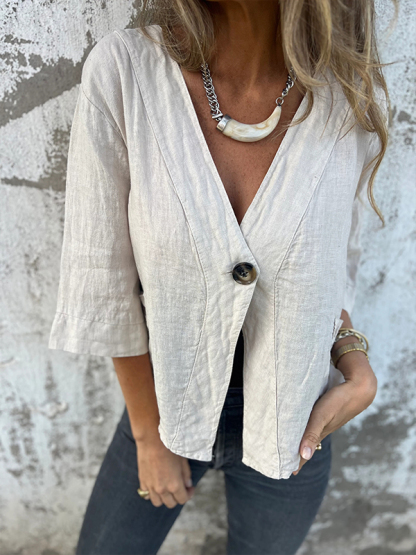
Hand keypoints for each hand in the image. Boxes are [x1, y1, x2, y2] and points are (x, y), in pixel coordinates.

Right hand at [135, 435, 194, 507]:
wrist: (152, 439)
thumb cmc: (169, 447)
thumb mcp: (183, 461)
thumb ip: (186, 475)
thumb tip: (188, 485)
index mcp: (174, 484)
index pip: (183, 499)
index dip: (188, 494)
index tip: (189, 487)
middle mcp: (162, 489)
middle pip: (171, 504)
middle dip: (177, 497)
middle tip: (180, 487)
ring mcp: (151, 487)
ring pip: (158, 502)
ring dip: (164, 498)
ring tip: (167, 488)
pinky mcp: (142, 482)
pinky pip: (146, 495)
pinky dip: (151, 493)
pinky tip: (155, 484)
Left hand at [292, 350, 376, 474]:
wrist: (360, 389)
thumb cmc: (339, 401)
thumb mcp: (322, 416)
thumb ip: (312, 434)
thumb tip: (305, 456)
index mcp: (320, 434)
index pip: (306, 452)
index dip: (297, 462)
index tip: (287, 473)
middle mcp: (322, 429)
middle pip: (307, 445)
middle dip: (296, 454)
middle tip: (284, 461)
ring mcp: (326, 421)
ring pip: (310, 434)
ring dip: (300, 440)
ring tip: (290, 445)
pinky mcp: (328, 412)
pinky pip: (313, 424)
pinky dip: (306, 428)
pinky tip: (303, 425)